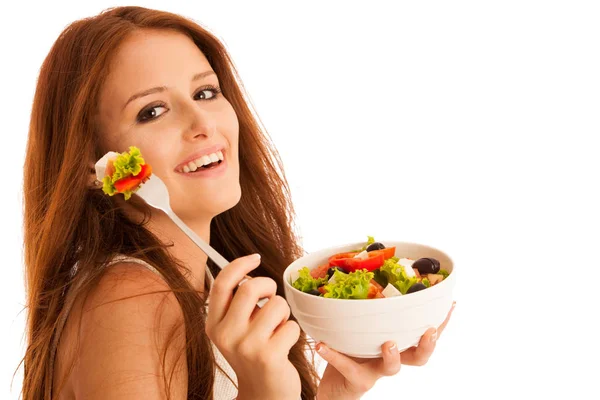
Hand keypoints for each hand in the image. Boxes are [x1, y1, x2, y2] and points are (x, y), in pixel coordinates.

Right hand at [205, 254, 300, 399]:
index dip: (240, 265)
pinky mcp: (269, 356)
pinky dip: (293, 332)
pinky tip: (284, 345)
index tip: (255, 258)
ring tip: (278, 327)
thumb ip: (236, 302)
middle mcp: (226, 335)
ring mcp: (247, 346)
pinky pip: (292, 326)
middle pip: (250, 288)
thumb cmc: (253, 354)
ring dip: (284, 312)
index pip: (222, 284)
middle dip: (269, 286)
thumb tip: (248, 270)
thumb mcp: (234, 329)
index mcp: (214, 324)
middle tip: (271, 297)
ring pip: (276, 305)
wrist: (263, 394)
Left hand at [315, 301, 455, 399]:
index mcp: (398, 343)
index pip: (425, 333)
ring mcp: (376, 371)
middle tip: (428, 331)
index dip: (440, 321)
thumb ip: (370, 307)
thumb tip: (369, 268)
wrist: (335, 385)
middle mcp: (392, 358)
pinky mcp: (357, 380)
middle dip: (427, 344)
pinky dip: (334, 355)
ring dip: (392, 355)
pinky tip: (323, 345)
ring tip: (387, 342)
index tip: (449, 303)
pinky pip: (348, 367)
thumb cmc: (352, 349)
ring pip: (391, 368)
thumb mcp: (364, 326)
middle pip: (419, 356)